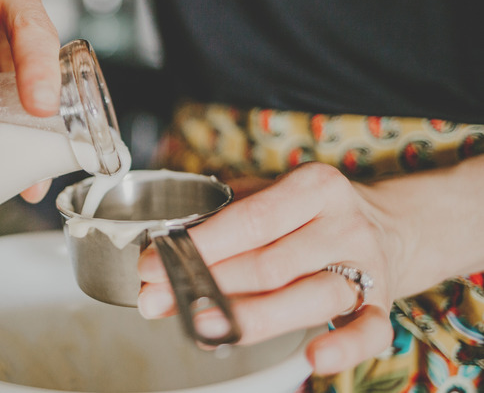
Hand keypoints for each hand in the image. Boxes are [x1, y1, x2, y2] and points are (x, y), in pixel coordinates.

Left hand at [137, 162, 399, 374]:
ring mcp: (367, 267)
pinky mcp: (383, 304)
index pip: (250, 220)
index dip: (199, 245)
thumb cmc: (313, 212)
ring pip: (308, 298)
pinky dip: (344, 347)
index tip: (155, 262)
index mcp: (314, 188)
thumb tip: (167, 244)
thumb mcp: (274, 193)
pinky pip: (371, 331)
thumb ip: (225, 214)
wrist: (391, 224)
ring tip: (203, 327)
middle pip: (270, 264)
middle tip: (159, 299)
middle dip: (206, 285)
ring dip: (250, 317)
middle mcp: (343, 225)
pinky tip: (313, 358)